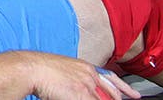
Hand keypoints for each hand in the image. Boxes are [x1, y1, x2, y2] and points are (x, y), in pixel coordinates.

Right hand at [23, 53, 139, 98]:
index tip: (133, 95)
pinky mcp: (82, 94)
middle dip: (119, 98)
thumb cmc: (37, 69)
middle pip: (112, 92)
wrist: (28, 68)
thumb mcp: (61, 70)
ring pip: (106, 99)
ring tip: (114, 99)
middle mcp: (89, 74)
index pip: (111, 78)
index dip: (124, 87)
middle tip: (131, 99)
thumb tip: (75, 87)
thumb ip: (74, 79)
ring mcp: (87, 85)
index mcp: (84, 67)